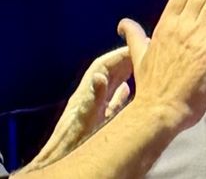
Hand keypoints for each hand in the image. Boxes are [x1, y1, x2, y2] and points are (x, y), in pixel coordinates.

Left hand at [23, 46, 134, 170]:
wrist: (61, 159)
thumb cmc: (73, 143)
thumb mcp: (86, 119)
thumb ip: (94, 98)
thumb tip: (101, 76)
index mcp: (86, 94)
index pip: (103, 66)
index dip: (118, 54)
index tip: (136, 45)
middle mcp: (89, 97)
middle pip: (108, 72)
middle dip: (124, 60)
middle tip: (143, 51)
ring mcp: (93, 109)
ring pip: (111, 86)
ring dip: (125, 74)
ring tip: (141, 66)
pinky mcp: (96, 121)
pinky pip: (112, 102)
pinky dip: (121, 93)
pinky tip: (129, 90)